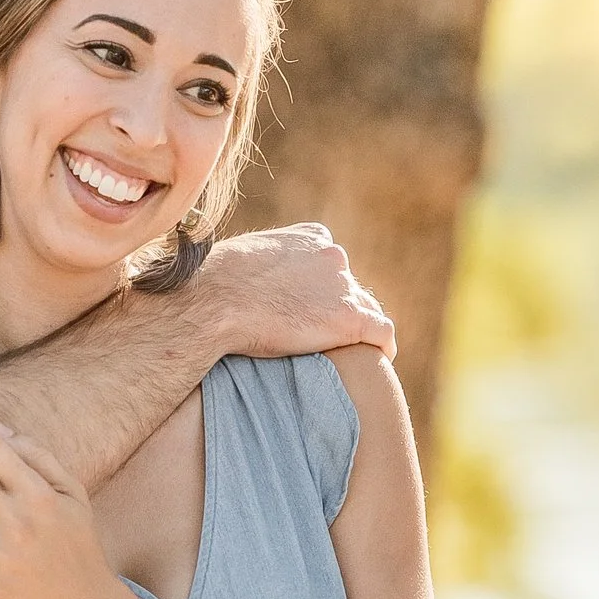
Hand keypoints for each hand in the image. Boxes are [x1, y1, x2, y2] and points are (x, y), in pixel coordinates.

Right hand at [197, 223, 393, 360]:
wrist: (215, 303)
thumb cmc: (214, 285)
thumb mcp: (242, 258)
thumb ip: (263, 265)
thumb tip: (250, 280)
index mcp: (310, 237)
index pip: (329, 266)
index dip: (321, 292)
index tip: (309, 312)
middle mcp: (333, 256)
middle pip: (348, 287)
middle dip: (337, 310)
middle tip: (322, 339)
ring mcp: (343, 286)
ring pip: (367, 309)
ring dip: (358, 329)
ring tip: (350, 353)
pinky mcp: (350, 318)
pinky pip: (382, 332)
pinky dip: (384, 346)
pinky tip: (379, 360)